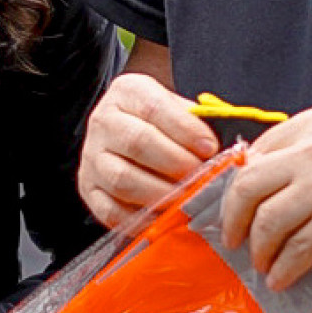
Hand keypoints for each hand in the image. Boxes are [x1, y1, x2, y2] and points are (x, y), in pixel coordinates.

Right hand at [77, 70, 219, 227]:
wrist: (125, 131)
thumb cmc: (161, 122)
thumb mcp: (175, 107)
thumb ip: (196, 122)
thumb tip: (223, 150)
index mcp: (126, 92)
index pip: (155, 108)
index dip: (185, 130)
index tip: (210, 148)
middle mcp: (103, 121)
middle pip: (137, 143)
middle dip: (176, 163)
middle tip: (201, 177)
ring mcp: (91, 157)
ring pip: (122, 179)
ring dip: (160, 193)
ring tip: (186, 199)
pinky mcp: (88, 189)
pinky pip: (109, 210)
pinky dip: (139, 219)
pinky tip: (162, 218)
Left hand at [219, 106, 311, 288]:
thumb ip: (301, 157)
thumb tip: (257, 189)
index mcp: (311, 125)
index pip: (253, 154)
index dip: (237, 187)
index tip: (235, 208)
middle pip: (247, 185)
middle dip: (233, 217)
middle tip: (233, 237)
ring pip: (266, 221)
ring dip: (258, 248)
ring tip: (262, 262)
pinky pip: (295, 250)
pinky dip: (282, 268)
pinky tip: (282, 277)